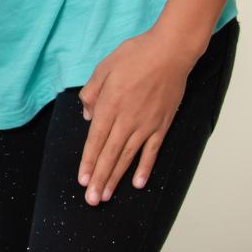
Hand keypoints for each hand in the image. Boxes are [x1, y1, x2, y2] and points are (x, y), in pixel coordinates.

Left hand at [77, 24, 206, 204]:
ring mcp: (146, 124)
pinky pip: (152, 151)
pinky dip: (144, 168)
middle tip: (92, 200)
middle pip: (109, 154)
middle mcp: (127, 119)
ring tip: (107, 196)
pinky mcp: (162, 124)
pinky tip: (138, 183)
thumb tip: (88, 118)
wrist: (170, 52)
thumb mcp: (102, 69)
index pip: (95, 140)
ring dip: (116, 178)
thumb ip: (91, 94)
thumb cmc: (134, 56)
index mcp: (109, 106)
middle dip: (99, 178)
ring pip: (128, 157)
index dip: (88, 162)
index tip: (82, 180)